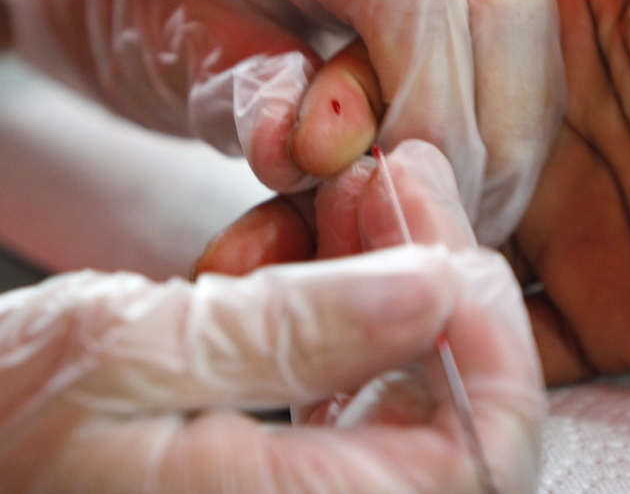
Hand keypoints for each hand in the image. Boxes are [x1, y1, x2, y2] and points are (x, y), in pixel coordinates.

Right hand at [0, 146, 543, 492]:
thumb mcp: (128, 353)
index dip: (491, 333)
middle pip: (462, 421)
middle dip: (436, 280)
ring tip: (344, 192)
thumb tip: (440, 290)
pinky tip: (307, 243)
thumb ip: (296, 331)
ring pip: (418, 394)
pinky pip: (362, 395)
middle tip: (389, 175)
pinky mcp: (283, 482)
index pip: (480, 461)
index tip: (436, 212)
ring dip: (393, 281)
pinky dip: (350, 312)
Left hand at [2, 0, 562, 243]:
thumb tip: (321, 156)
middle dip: (492, 131)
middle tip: (452, 225)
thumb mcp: (161, 44)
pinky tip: (464, 151)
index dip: (426, 103)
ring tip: (455, 198)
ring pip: (535, 9)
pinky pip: (528, 14)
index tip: (406, 196)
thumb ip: (239, 94)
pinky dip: (508, 95)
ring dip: (510, 122)